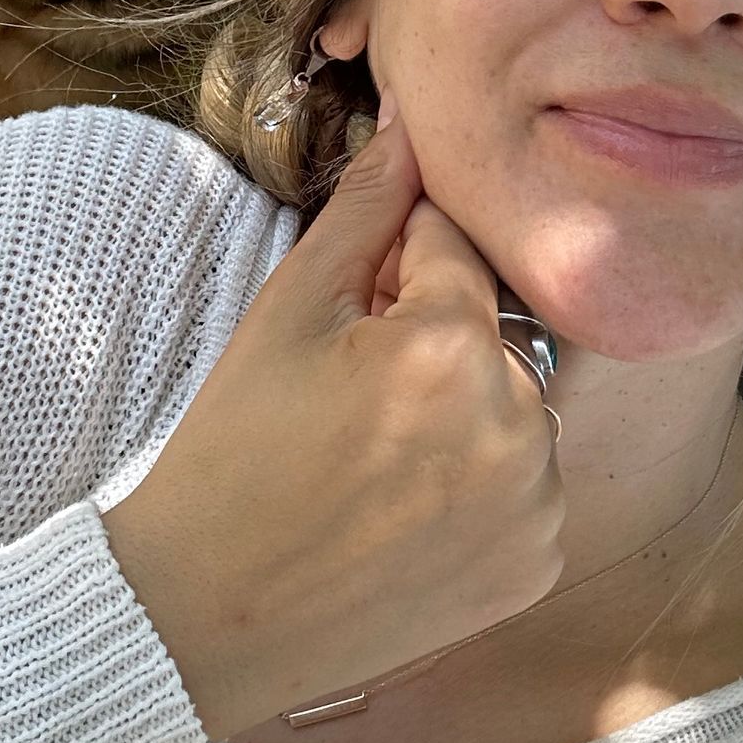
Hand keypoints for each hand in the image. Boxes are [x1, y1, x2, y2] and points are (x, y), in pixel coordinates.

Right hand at [102, 111, 565, 740]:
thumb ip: (364, 210)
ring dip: (466, 408)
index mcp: (453, 348)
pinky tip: (405, 508)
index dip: (394, 265)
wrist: (205, 618)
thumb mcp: (287, 312)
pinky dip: (481, 484)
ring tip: (373, 457)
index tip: (348, 313)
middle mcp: (518, 426)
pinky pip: (527, 486)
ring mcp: (536, 506)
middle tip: (346, 395)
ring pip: (515, 406)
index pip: (453, 245)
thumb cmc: (232, 454)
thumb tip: (412, 124)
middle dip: (435, 337)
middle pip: (492, 328)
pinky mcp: (535, 567)